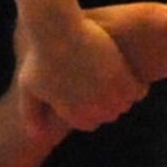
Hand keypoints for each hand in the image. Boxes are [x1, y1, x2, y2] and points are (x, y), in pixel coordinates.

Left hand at [16, 13, 145, 131]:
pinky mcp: (125, 82)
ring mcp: (110, 98)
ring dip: (121, 94)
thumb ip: (31, 114)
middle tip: (102, 81)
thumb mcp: (28, 87)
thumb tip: (37, 137)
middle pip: (108, 115)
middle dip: (105, 102)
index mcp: (73, 115)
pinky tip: (129, 72)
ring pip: (124, 104)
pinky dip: (136, 85)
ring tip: (116, 76)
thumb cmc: (40, 55)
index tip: (87, 90)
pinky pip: (138, 91)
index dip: (88, 108)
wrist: (58, 29)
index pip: (89, 123)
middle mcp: (94, 112)